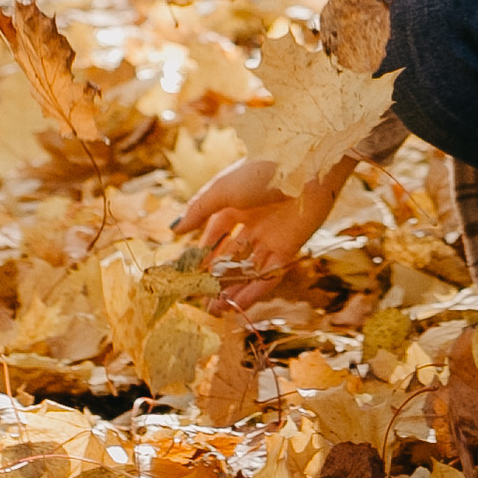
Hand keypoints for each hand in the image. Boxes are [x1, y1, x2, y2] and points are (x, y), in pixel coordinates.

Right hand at [175, 152, 355, 306]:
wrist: (302, 168)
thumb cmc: (259, 172)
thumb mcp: (222, 190)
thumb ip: (199, 211)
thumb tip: (175, 229)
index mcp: (236, 205)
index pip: (216, 234)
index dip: (204, 253)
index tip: (190, 275)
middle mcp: (253, 222)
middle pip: (233, 255)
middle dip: (217, 277)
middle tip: (202, 299)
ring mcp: (272, 236)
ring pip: (250, 268)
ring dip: (234, 289)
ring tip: (216, 309)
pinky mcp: (289, 247)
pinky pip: (269, 273)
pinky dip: (254, 289)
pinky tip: (238, 304)